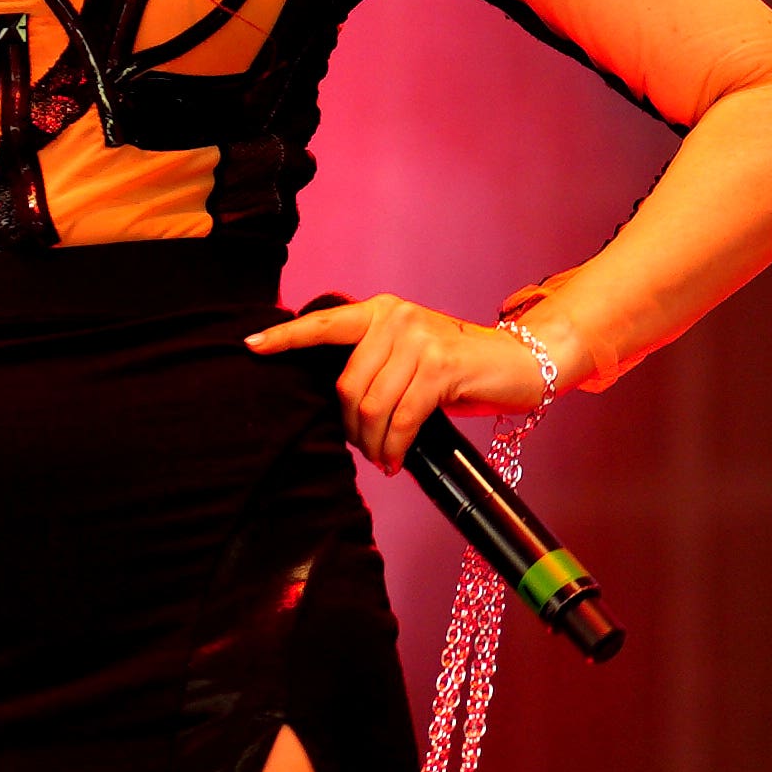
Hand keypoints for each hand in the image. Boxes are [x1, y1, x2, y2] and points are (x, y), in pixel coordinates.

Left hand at [244, 290, 558, 467]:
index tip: (250, 346)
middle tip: (367, 448)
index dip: (285, 338)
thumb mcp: (412, 356)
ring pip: (372, 407)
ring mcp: (419, 339)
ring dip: (374, 444)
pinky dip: (395, 447)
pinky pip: (402, 418)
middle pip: (347, 386)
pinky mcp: (441, 366)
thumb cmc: (461, 369)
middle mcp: (396, 318)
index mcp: (382, 311)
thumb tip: (338, 403)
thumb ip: (377, 363)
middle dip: (352, 428)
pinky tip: (397, 460)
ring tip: (384, 457)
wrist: (520, 362)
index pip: (324, 324)